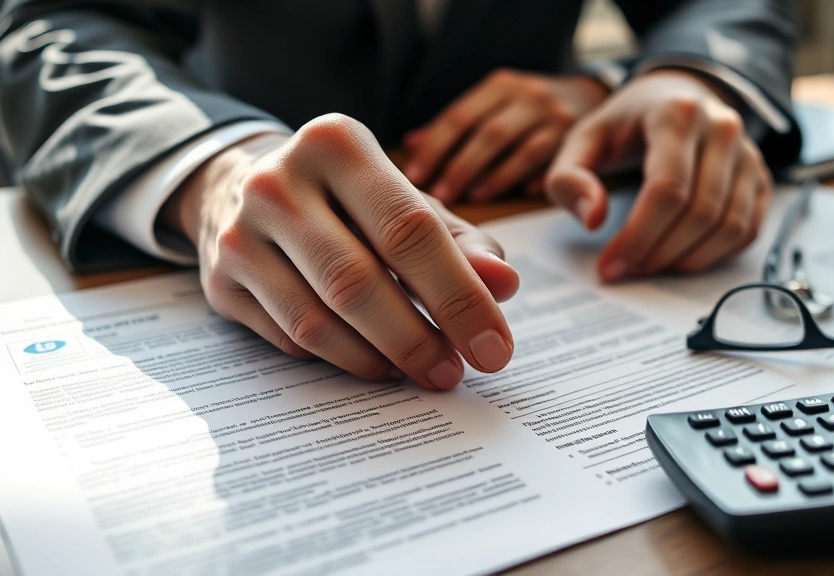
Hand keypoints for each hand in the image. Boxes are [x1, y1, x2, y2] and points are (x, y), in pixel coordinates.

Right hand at [160, 114, 519, 389]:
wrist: (243, 188)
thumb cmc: (350, 201)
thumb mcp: (406, 203)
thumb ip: (462, 242)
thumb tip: (504, 285)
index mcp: (336, 144)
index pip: (410, 230)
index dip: (459, 296)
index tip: (494, 347)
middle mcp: (277, 182)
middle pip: (358, 281)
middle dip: (418, 338)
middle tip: (454, 372)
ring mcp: (238, 234)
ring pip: (317, 321)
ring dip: (379, 359)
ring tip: (421, 370)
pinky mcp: (220, 282)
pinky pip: (290, 340)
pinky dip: (341, 360)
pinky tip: (375, 362)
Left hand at [402, 69, 607, 203]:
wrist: (591, 96)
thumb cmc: (529, 108)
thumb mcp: (494, 104)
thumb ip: (456, 125)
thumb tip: (411, 144)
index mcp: (500, 86)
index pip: (459, 116)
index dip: (435, 148)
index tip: (415, 176)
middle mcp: (528, 97)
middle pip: (488, 134)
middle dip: (461, 167)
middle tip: (440, 195)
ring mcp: (557, 118)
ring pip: (521, 151)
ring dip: (494, 178)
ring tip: (472, 198)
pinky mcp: (579, 140)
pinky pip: (554, 164)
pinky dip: (534, 180)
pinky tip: (518, 194)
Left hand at [545, 69, 772, 281]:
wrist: (676, 96)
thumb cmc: (628, 123)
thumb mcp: (584, 140)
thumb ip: (570, 177)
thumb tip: (593, 220)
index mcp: (676, 114)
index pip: (667, 189)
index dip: (638, 236)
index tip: (611, 265)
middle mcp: (722, 129)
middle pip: (699, 213)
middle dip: (659, 253)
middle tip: (628, 269)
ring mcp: (748, 154)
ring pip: (730, 226)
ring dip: (687, 260)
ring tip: (651, 264)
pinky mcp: (760, 178)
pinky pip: (748, 230)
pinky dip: (715, 255)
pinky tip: (681, 256)